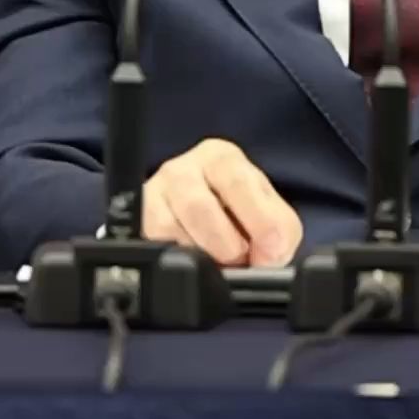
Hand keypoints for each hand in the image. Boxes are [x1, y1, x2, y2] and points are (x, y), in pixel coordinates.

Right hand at [142, 139, 302, 266]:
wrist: (208, 233)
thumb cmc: (240, 218)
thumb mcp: (272, 217)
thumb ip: (281, 231)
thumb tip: (268, 255)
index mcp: (221, 158)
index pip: (237, 181)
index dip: (258, 222)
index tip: (271, 250)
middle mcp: (183, 168)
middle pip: (199, 207)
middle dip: (226, 246)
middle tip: (239, 259)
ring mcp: (155, 194)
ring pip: (171, 229)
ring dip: (202, 256)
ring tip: (217, 261)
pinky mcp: (138, 222)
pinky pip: (153, 246)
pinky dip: (177, 260)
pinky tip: (193, 259)